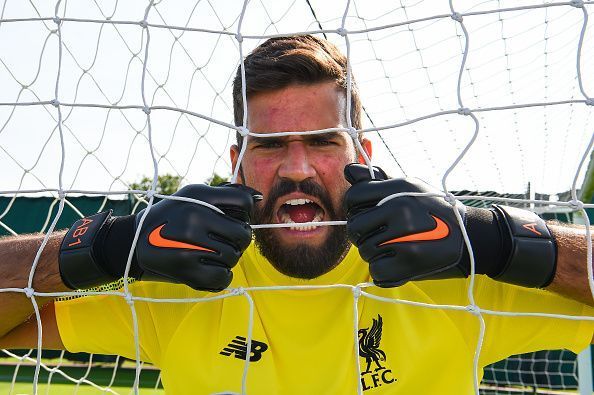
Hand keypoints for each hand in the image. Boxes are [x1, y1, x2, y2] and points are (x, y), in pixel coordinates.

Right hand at [59, 184, 261, 290]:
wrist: (133, 242)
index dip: (246, 214)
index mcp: (198, 196)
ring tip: (211, 253)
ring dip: (228, 258)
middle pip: (243, 235)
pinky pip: (223, 277)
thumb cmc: (173, 216)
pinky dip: (222, 276)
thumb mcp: (194, 195)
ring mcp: (188, 244)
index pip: (244, 203)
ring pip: (234, 257)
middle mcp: (193, 217)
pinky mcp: (185, 270)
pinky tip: (211, 268)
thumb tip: (258, 198)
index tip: (234, 218)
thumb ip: (227, 194)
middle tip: (225, 240)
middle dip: (239, 240)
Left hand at [343, 164, 555, 287]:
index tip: (366, 213)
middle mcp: (401, 210)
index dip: (354, 207)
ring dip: (375, 253)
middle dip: (362, 234)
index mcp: (398, 189)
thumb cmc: (432, 208)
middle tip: (380, 234)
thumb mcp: (408, 187)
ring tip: (394, 247)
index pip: (353, 197)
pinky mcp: (411, 262)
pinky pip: (377, 271)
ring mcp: (406, 236)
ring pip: (365, 251)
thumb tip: (348, 170)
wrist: (469, 236)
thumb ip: (376, 181)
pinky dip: (384, 272)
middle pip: (355, 227)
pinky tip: (397, 263)